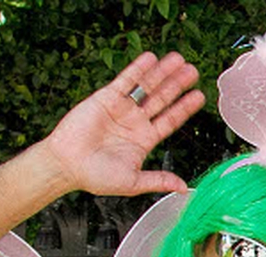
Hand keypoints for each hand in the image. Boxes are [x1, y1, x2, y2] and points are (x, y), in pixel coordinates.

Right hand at [38, 51, 204, 196]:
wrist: (66, 165)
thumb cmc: (95, 176)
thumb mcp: (133, 182)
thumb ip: (159, 180)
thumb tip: (184, 187)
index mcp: (145, 139)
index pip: (170, 120)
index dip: (185, 107)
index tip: (199, 96)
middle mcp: (135, 121)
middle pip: (162, 99)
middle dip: (177, 84)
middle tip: (193, 71)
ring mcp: (122, 108)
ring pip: (146, 87)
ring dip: (162, 73)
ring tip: (178, 60)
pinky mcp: (105, 98)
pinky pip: (125, 81)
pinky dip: (138, 69)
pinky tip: (151, 58)